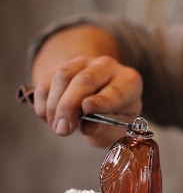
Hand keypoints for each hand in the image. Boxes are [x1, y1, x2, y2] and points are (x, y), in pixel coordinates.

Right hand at [31, 26, 142, 146]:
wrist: (101, 102)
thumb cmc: (113, 118)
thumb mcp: (116, 128)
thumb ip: (104, 129)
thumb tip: (87, 127)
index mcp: (129, 82)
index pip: (116, 90)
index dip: (101, 100)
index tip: (88, 108)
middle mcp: (107, 66)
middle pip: (85, 80)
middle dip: (69, 106)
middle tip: (63, 130)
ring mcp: (84, 62)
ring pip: (62, 76)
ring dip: (54, 105)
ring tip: (58, 127)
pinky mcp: (62, 65)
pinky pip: (46, 80)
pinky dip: (43, 102)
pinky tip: (48, 118)